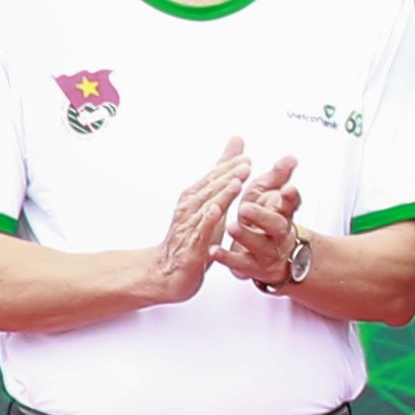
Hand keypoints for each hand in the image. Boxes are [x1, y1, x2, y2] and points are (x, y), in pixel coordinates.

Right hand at [144, 143, 253, 302]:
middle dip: (228, 175)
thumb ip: (223, 174)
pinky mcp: (192, 246)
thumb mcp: (211, 202)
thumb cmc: (193, 235)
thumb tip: (237, 143)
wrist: (167, 271)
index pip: (214, 178)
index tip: (247, 157)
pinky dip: (207, 220)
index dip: (230, 167)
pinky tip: (216, 211)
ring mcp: (190, 226)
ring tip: (236, 183)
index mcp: (195, 197)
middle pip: (211, 188)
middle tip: (246, 164)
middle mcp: (190, 208)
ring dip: (221, 194)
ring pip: (207, 206)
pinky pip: (200, 231)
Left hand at [217, 150, 307, 292]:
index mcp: (283, 214)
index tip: (288, 189)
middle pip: (275, 226)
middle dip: (261, 217)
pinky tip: (213, 250)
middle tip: (245, 208)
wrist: (275, 259)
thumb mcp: (271, 196)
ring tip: (231, 227)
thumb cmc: (267, 220)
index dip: (290, 197)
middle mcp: (277, 234)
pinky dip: (226, 257)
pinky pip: (238, 263)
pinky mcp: (250, 266)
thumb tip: (290, 157)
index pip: (290, 204)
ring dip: (244, 236)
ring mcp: (265, 252)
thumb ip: (278, 176)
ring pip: (257, 245)